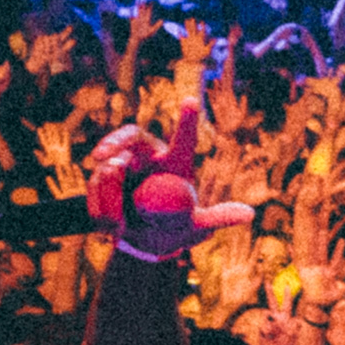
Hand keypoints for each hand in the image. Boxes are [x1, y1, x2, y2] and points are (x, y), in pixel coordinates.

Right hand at [87, 108, 253, 260]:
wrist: (143, 245)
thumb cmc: (174, 229)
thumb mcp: (198, 227)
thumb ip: (218, 218)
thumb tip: (250, 215)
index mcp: (175, 162)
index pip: (184, 138)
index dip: (189, 119)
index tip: (191, 100)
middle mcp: (148, 157)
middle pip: (131, 136)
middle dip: (114, 142)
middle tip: (101, 156)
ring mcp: (122, 165)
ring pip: (108, 168)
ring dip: (108, 195)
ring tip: (120, 225)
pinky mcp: (102, 178)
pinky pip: (94, 186)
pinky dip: (100, 207)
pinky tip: (111, 228)